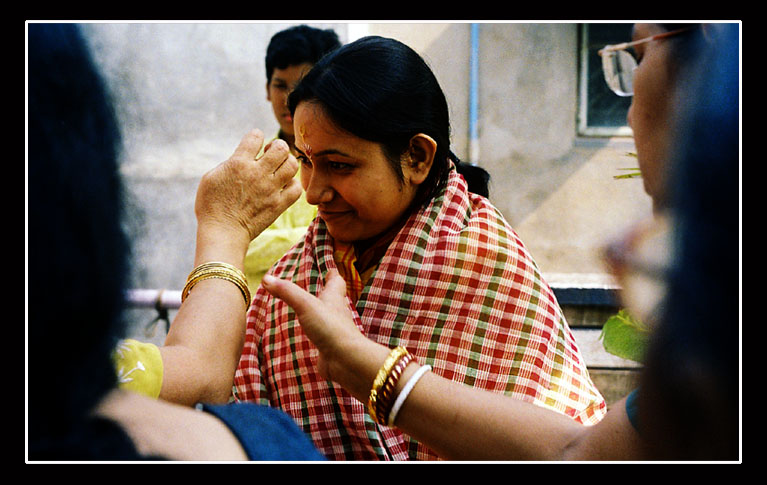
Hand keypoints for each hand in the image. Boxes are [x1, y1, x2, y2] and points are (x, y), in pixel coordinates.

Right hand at [194, 129, 301, 247]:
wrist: (222, 233)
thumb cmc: (211, 206)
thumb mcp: (211, 177)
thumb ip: (229, 163)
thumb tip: (243, 157)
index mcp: (238, 163)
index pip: (256, 136)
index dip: (255, 136)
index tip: (253, 144)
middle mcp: (257, 173)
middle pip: (281, 147)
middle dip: (276, 146)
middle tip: (270, 155)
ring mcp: (270, 189)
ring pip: (292, 165)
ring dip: (287, 163)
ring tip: (278, 169)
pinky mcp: (278, 205)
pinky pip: (297, 188)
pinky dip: (293, 184)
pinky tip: (283, 186)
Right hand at [261, 270, 368, 381]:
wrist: (345, 359)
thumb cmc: (330, 327)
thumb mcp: (305, 305)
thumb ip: (287, 292)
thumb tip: (267, 278)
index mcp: (334, 298)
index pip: (336, 281)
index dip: (332, 275)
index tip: (330, 270)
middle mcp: (337, 313)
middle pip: (334, 299)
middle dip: (327, 293)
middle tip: (318, 288)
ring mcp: (334, 330)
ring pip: (328, 318)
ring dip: (320, 313)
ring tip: (310, 311)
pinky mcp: (330, 347)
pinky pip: (323, 337)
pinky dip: (317, 334)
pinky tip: (309, 336)